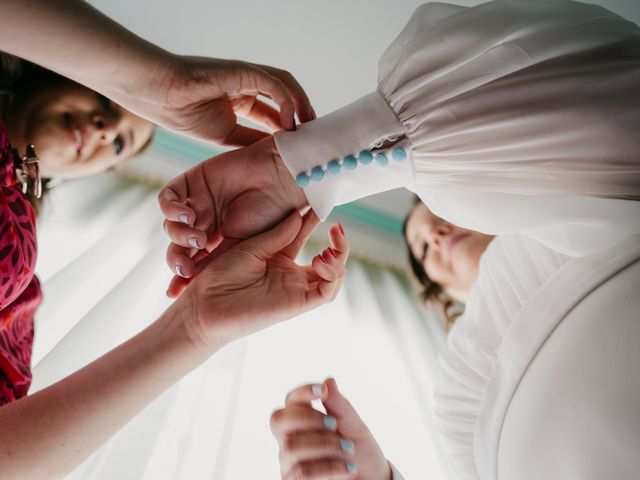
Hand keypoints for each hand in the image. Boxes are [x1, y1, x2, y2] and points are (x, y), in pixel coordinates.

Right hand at [136, 56, 315, 145]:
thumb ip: (250, 139)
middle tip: (312, 138)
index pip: (274, 112)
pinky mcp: (244, 71)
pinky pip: (274, 84)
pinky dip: (286, 102)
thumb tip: (271, 151)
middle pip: (286, 96)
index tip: (299, 147)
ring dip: (302, 105)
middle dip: (302, 116)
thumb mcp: (226, 134)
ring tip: (309, 129)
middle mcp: (247, 84)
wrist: (160, 95)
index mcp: (241, 98)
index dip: (289, 129)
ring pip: (285, 85)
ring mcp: (246, 75)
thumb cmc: (183, 113)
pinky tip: (289, 123)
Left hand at [159, 136, 307, 294]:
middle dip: (177, 259)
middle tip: (186, 267)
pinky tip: (188, 216)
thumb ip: (224, 262)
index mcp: (219, 241)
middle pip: (177, 246)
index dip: (181, 277)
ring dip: (179, 236)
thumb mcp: (249, 247)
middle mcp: (206, 222)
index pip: (193, 262)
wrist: (284, 179)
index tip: (176, 292)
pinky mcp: (192, 181)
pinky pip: (168, 197)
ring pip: (171, 225)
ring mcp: (198, 202)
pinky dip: (172, 210)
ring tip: (198, 237)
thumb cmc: (277, 215)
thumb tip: (205, 288)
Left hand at [177, 212, 348, 348]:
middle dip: (339, 243)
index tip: (319, 201)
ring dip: (339, 260)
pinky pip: (326, 293)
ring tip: (331, 248)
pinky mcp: (298, 304)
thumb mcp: (250, 247)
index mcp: (277, 257)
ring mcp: (296, 289)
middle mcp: (290, 274)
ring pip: (333, 277)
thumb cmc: (218, 276)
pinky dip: (332, 276)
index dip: (314, 218)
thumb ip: (277, 234)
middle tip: (336, 227)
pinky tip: (322, 260)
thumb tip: (299, 214)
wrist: (204, 306)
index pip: (304, 235)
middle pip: (328, 259)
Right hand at [270, 378, 391, 479]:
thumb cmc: (358, 450)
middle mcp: (290, 438)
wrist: (371, 479)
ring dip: (324, 445)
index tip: (323, 391)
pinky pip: (302, 472)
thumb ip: (339, 406)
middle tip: (334, 424)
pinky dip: (329, 468)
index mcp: (302, 420)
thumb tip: (328, 381)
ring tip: (349, 449)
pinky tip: (348, 468)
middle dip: (306, 418)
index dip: (302, 393)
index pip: (290, 400)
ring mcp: (289, 462)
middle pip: (278, 420)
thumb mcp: (354, 426)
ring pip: (291, 446)